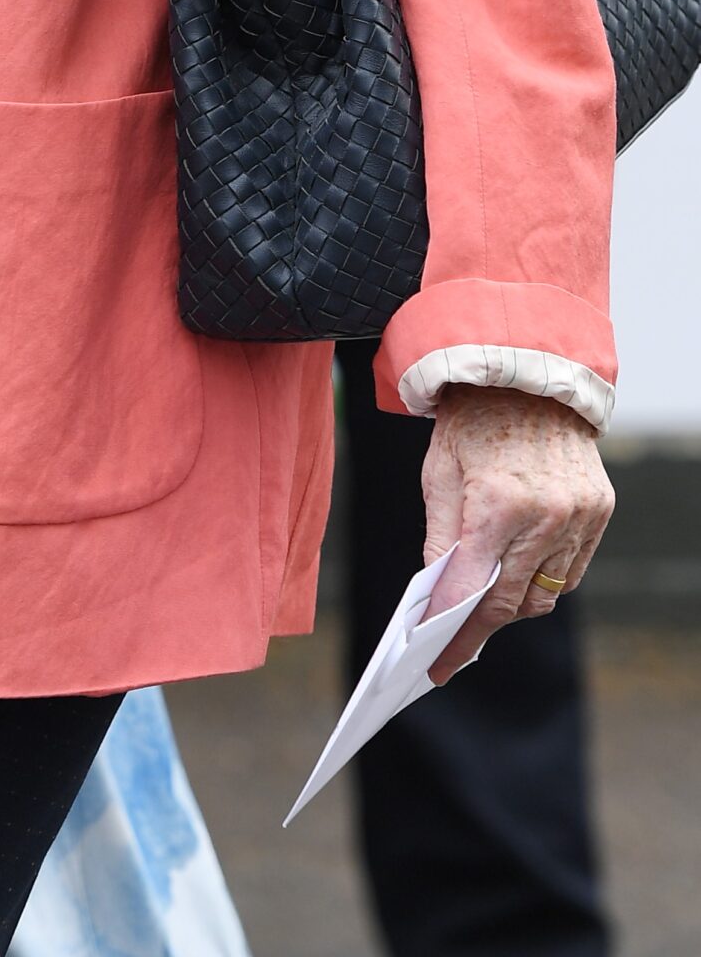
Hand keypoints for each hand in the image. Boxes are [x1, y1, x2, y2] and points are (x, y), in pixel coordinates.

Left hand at [421, 385, 613, 683]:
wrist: (526, 373)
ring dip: (515, 603)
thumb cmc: (472, 421)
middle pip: (513, 602)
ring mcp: (581, 515)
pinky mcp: (600, 510)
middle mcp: (547, 515)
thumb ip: (442, 541)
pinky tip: (518, 571)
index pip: (475, 592)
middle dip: (481, 627)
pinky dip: (544, 578)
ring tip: (483, 602)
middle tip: (454, 645)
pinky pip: (571, 569)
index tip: (438, 666)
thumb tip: (438, 599)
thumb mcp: (439, 474)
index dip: (455, 634)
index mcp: (498, 503)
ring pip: (547, 593)